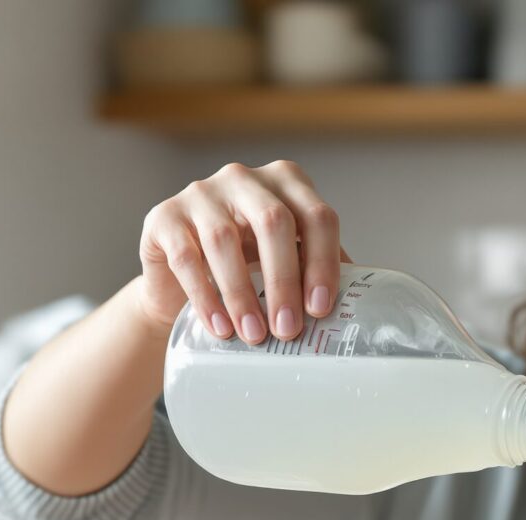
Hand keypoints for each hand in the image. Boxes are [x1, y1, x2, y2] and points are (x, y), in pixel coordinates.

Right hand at [132, 160, 348, 342]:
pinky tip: (220, 327)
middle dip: (284, 281)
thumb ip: (317, 269)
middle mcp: (244, 178)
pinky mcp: (163, 215)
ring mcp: (201, 192)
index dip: (323, 263)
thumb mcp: (287, 262)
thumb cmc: (247, 269)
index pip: (317, 217)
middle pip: (274, 222)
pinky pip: (187, 256)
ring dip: (242, 294)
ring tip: (255, 336)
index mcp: (286, 182)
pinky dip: (206, 296)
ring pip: (224, 239)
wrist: (180, 283)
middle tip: (288, 330)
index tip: (322, 309)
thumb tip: (362, 306)